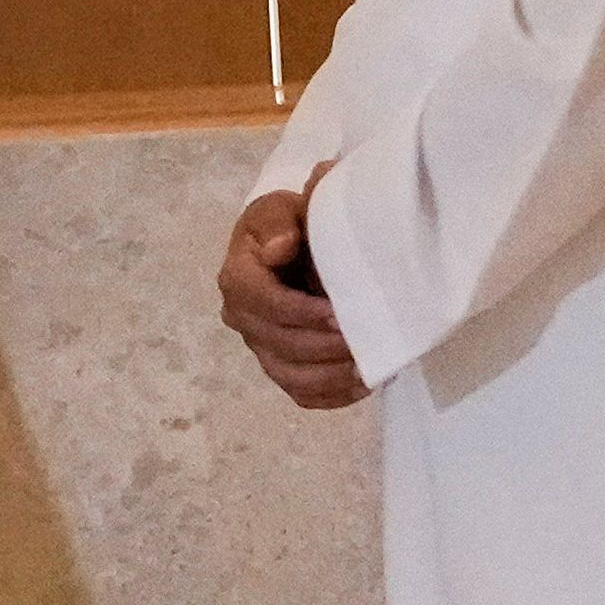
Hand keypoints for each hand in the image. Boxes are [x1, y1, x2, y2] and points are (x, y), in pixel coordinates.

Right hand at [215, 184, 367, 410]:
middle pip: (279, 343)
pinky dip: (332, 395)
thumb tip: (280, 248)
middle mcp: (242, 318)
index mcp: (237, 278)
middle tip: (362, 341)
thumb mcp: (280, 208)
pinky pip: (302, 394)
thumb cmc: (289, 224)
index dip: (299, 312)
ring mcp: (260, 348)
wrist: (292, 246)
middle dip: (322, 346)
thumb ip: (278, 221)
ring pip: (289, 376)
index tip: (337, 314)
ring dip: (329, 375)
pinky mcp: (281, 368)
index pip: (263, 302)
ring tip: (366, 366)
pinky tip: (362, 383)